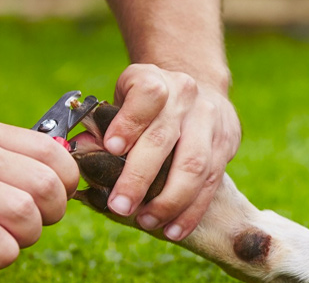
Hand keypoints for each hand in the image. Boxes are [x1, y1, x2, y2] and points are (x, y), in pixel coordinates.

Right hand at [0, 120, 78, 268]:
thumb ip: (5, 160)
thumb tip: (57, 179)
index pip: (53, 150)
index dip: (67, 181)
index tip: (55, 198)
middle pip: (46, 183)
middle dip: (53, 213)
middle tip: (34, 224)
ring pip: (25, 212)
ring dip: (28, 236)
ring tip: (10, 241)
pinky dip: (3, 254)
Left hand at [100, 63, 240, 240]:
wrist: (199, 87)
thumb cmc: (149, 104)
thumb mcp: (124, 99)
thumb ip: (105, 124)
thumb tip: (82, 150)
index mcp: (155, 80)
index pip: (147, 95)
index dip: (129, 122)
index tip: (111, 147)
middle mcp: (186, 96)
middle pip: (165, 138)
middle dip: (140, 177)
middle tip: (120, 205)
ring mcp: (210, 120)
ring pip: (195, 165)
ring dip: (169, 200)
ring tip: (147, 221)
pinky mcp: (226, 143)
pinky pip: (212, 182)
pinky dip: (191, 210)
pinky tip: (173, 229)